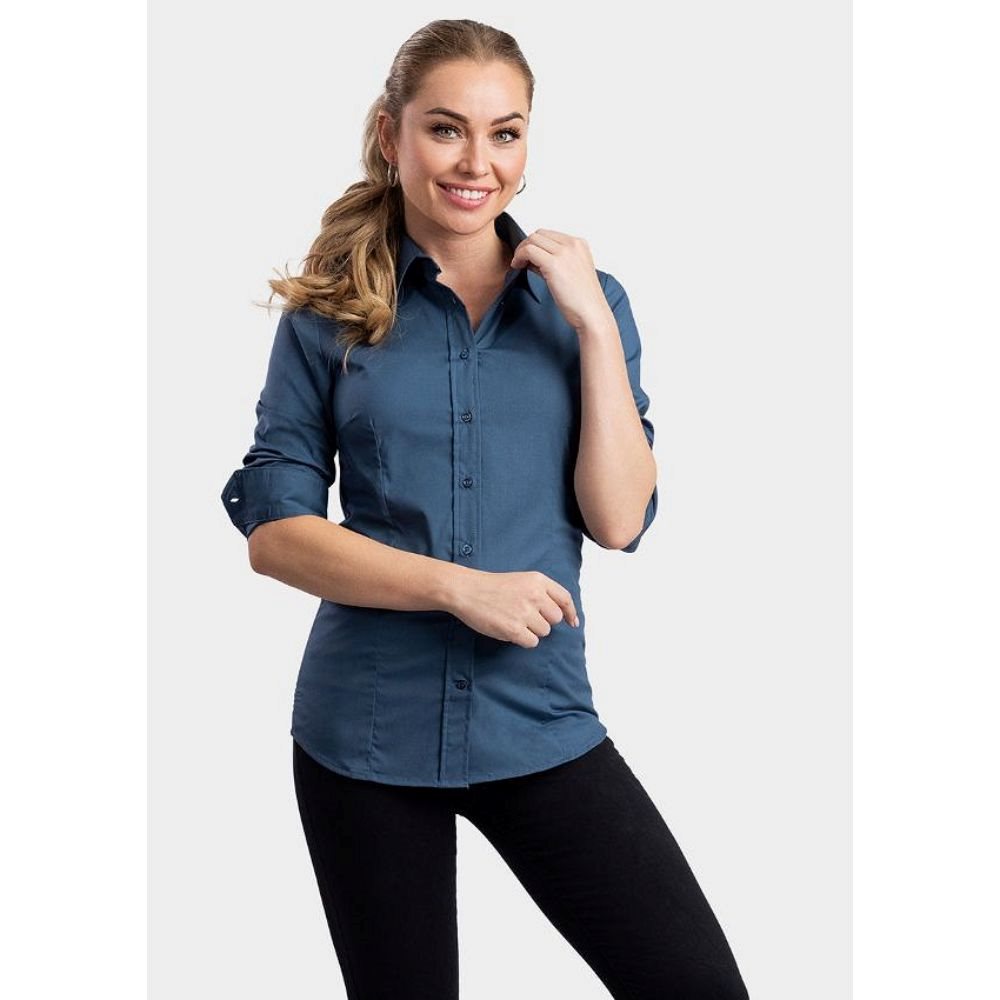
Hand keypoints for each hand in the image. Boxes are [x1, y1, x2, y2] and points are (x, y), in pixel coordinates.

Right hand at [448, 570, 579, 647]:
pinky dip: (523, 640)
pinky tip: (510, 629)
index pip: (565, 599)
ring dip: (531, 631)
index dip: (570, 613)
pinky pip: (532, 642)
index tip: (571, 622)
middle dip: (543, 621)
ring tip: (513, 620)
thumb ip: (542, 593)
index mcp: (537, 581)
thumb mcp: (522, 580)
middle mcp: (534, 595)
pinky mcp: (514, 629)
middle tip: (524, 616)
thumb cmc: (492, 587)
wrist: (466, 590)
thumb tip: (564, 616)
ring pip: (544, 632)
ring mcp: (524, 612)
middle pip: (555, 619)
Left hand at [509, 229, 611, 332]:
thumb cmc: (583, 299)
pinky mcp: (554, 264)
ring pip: (532, 240)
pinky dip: (519, 257)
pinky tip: (518, 267)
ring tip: (518, 264)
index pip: (549, 234)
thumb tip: (533, 259)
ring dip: (521, 251)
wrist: (591, 313)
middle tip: (520, 260)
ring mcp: (564, 253)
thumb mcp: (572, 272)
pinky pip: (529, 251)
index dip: (535, 245)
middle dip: (526, 246)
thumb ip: (554, 261)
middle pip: (539, 234)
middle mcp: (573, 245)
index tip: (528, 257)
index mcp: (579, 244)